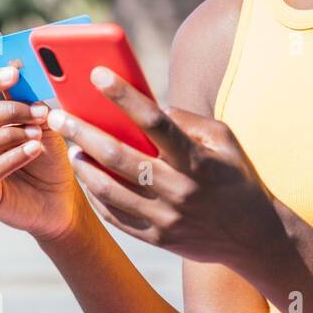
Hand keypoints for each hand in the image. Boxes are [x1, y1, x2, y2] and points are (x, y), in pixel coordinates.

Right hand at [0, 64, 86, 242]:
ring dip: (6, 134)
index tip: (14, 73)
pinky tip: (33, 149)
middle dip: (5, 110)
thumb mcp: (40, 124)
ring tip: (36, 133)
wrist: (60, 199)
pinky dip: (10, 159)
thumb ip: (27, 100)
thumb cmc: (47, 157)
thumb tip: (19, 66)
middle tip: (38, 111)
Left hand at [47, 67, 285, 270]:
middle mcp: (179, 189)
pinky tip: (86, 175)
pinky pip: (115, 215)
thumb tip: (149, 103)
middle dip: (83, 131)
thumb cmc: (235, 177)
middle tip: (59, 115)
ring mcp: (165, 218)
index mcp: (196, 160)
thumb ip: (188, 120)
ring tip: (70, 146)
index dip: (124, 96)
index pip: (154, 121)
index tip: (96, 74)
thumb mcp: (225, 140)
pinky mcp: (156, 239)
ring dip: (83, 165)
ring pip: (109, 188)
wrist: (253, 237)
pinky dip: (95, 194)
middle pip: (119, 155)